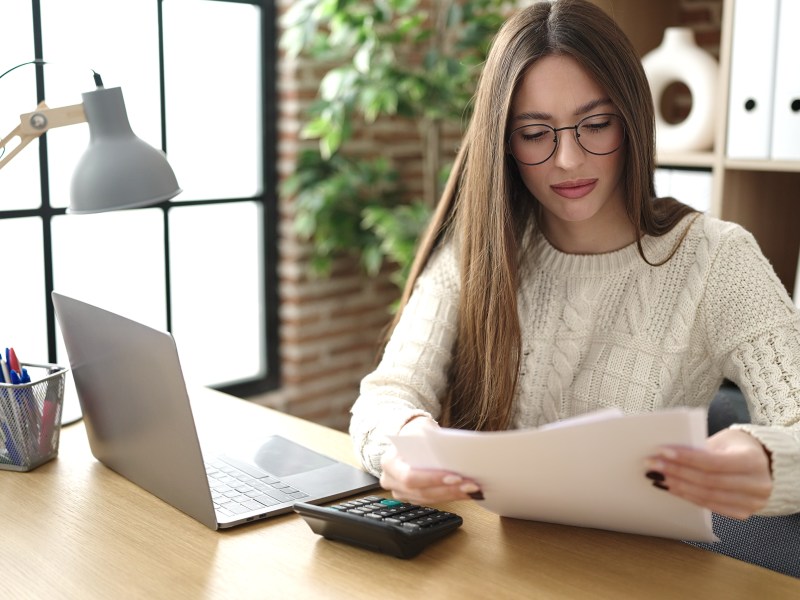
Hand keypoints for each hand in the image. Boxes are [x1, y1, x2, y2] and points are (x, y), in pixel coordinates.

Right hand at [378, 417, 481, 504]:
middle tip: (471, 485)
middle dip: (448, 489)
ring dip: (453, 494)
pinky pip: (432, 501)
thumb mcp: (421, 429)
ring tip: (472, 489)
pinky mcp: (412, 497)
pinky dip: (450, 496)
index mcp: (389, 463)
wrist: (408, 438)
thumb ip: (431, 441)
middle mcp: (390, 481)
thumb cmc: (415, 432)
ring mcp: (400, 492)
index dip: (433, 479)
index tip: (455, 476)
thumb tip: (452, 451)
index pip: (410, 477)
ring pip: (428, 499)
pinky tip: (466, 492)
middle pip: (421, 491)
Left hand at [645, 429, 772, 518]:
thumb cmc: (738, 447)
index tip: (661, 452)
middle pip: (707, 481)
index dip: (686, 458)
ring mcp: (751, 502)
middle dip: (676, 473)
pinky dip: (688, 497)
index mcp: (752, 461)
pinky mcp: (742, 512)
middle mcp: (756, 484)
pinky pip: (710, 506)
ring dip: (678, 487)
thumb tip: (668, 454)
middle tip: (651, 465)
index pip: (713, 462)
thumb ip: (702, 448)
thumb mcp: (724, 440)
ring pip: (707, 496)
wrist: (764, 464)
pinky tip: (671, 489)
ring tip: (656, 477)